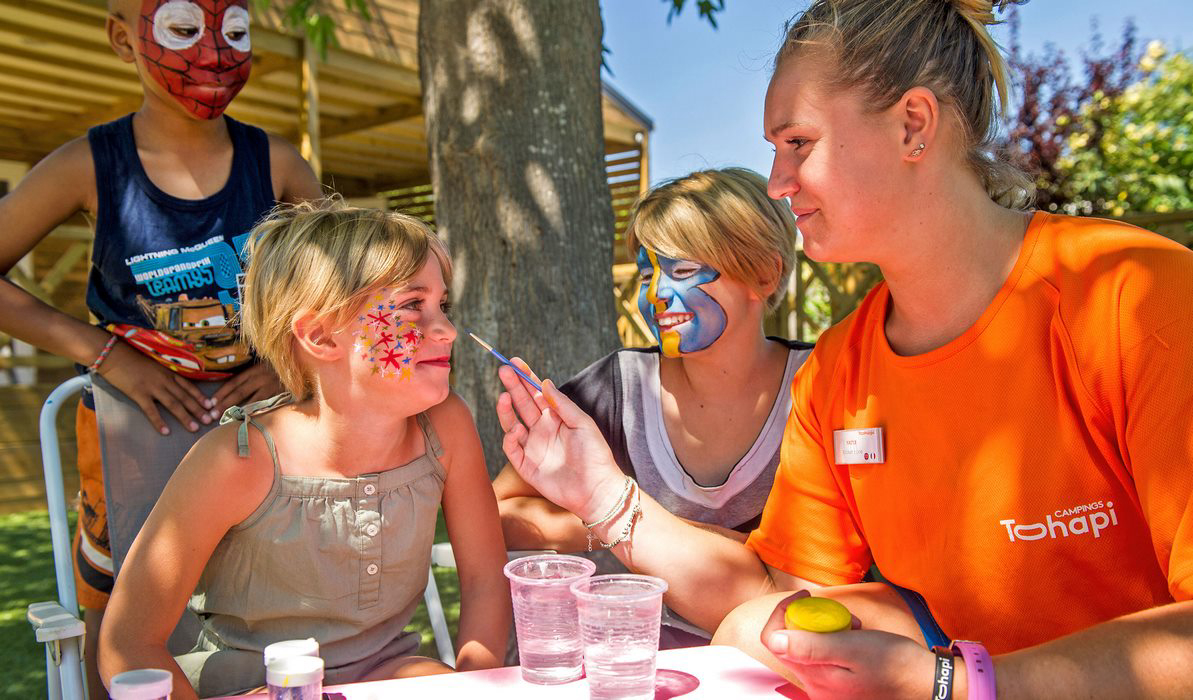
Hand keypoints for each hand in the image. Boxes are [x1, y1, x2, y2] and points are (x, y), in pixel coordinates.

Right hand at [97, 341, 213, 435]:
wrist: (112, 354)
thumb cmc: (131, 358)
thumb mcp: (153, 364)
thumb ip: (164, 374)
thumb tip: (173, 385)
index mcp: (168, 372)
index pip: (189, 386)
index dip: (200, 396)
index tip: (211, 406)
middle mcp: (164, 379)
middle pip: (184, 397)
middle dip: (198, 409)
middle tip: (210, 421)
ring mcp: (152, 386)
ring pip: (173, 404)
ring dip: (185, 417)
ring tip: (195, 428)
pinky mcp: (138, 393)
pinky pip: (151, 410)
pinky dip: (159, 421)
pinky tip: (166, 432)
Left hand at [210, 362, 284, 419]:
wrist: (300, 367)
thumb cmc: (280, 370)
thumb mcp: (265, 367)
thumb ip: (252, 376)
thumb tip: (234, 388)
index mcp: (255, 369)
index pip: (234, 382)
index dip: (222, 392)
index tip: (211, 402)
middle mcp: (262, 377)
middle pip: (239, 392)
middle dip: (224, 404)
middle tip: (212, 415)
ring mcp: (272, 387)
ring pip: (251, 401)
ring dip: (237, 411)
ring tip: (224, 420)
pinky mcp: (280, 396)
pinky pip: (264, 407)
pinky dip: (254, 414)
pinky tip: (245, 421)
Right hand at [494, 358, 625, 522]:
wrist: (596, 490)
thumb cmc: (595, 456)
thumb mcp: (582, 424)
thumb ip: (562, 404)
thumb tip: (544, 382)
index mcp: (556, 417)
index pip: (536, 393)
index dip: (526, 377)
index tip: (515, 362)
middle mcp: (542, 429)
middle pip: (522, 403)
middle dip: (512, 386)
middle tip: (503, 369)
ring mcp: (532, 447)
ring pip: (512, 424)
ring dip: (506, 410)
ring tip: (503, 397)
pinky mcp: (526, 466)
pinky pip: (512, 449)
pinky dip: (510, 438)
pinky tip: (515, 430)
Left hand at [760, 592, 937, 699]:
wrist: (926, 683)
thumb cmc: (894, 663)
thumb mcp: (853, 648)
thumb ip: (813, 645)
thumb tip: (775, 640)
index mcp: (815, 678)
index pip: (774, 640)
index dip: (784, 612)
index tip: (806, 596)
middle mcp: (815, 687)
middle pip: (790, 643)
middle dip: (809, 620)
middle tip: (838, 614)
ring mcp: (825, 688)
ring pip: (807, 647)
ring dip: (824, 629)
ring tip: (852, 628)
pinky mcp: (836, 685)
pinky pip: (822, 656)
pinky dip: (834, 641)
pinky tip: (854, 638)